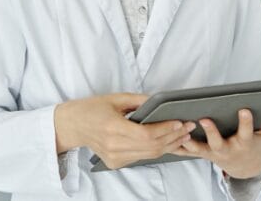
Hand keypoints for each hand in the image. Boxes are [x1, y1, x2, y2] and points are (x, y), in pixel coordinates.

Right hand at [54, 93, 195, 169]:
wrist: (73, 125)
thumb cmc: (91, 108)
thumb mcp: (115, 98)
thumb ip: (139, 100)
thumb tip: (161, 102)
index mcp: (112, 127)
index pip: (146, 134)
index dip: (165, 129)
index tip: (180, 121)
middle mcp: (113, 146)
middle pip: (151, 146)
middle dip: (173, 137)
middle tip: (188, 127)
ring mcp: (114, 157)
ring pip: (150, 155)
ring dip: (169, 145)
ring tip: (183, 135)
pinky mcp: (116, 163)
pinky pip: (142, 157)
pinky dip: (156, 150)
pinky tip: (168, 142)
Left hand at [172, 109, 260, 178]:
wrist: (246, 166)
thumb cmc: (254, 145)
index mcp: (244, 143)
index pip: (246, 132)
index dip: (246, 122)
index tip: (244, 109)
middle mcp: (227, 150)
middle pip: (218, 143)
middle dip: (211, 132)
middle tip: (204, 119)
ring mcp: (213, 153)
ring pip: (199, 149)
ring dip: (189, 141)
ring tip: (181, 129)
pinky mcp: (203, 154)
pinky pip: (188, 152)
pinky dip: (178, 147)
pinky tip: (168, 140)